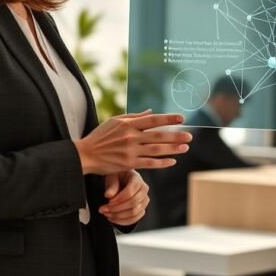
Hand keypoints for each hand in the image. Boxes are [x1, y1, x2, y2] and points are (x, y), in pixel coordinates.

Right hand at [74, 110, 191, 174]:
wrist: (85, 155)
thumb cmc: (100, 136)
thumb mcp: (114, 121)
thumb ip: (134, 116)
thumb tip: (151, 111)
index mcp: (128, 124)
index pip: (153, 120)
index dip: (168, 119)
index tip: (182, 118)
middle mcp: (131, 137)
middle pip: (158, 136)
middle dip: (176, 136)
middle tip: (190, 136)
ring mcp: (130, 151)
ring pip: (156, 150)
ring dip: (173, 149)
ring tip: (185, 147)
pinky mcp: (128, 163)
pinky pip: (149, 163)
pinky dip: (162, 162)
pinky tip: (172, 161)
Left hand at [99, 170, 148, 225]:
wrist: (121, 181)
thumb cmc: (117, 177)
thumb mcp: (112, 177)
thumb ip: (111, 185)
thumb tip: (109, 195)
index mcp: (136, 178)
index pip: (130, 191)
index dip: (119, 198)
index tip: (108, 201)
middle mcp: (143, 189)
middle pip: (133, 203)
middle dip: (117, 208)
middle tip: (104, 209)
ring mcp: (144, 200)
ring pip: (134, 212)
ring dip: (119, 216)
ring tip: (107, 214)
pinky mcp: (141, 209)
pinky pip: (135, 219)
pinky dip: (123, 221)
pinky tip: (113, 218)